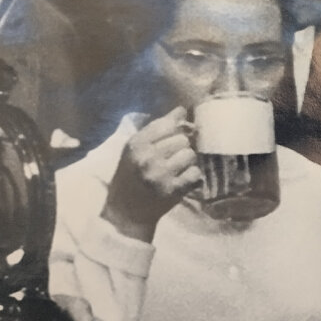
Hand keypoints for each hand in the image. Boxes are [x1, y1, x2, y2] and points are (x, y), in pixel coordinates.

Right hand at [101, 107, 200, 241]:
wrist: (125, 211)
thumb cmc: (131, 177)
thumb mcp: (135, 150)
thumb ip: (157, 129)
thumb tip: (182, 109)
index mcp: (136, 144)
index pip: (167, 124)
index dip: (177, 129)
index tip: (177, 135)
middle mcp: (147, 157)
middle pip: (182, 139)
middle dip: (182, 147)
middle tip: (174, 157)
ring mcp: (160, 174)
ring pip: (190, 155)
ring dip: (188, 162)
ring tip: (178, 169)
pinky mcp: (173, 190)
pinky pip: (195, 174)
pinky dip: (192, 177)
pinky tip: (183, 180)